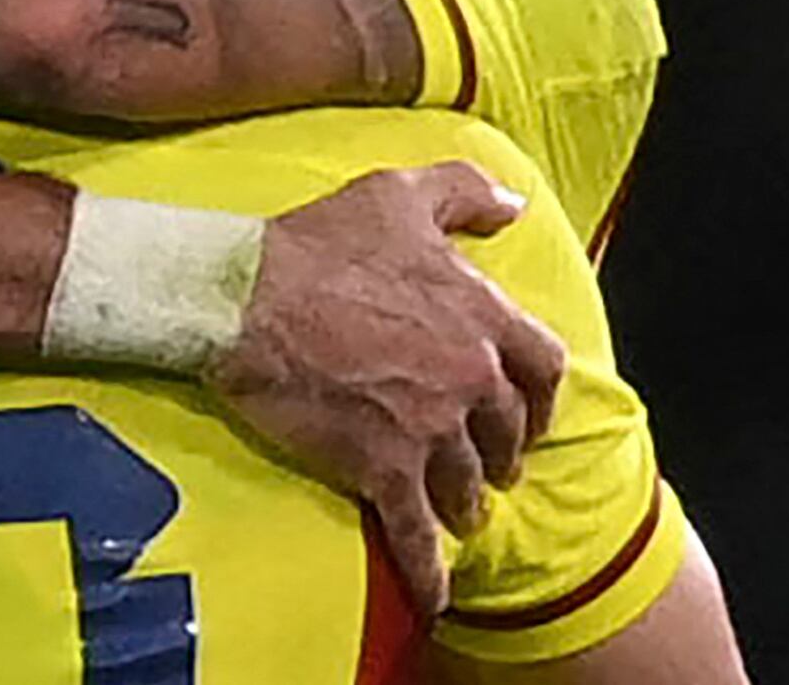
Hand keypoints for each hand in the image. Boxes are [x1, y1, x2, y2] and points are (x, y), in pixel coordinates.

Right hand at [204, 162, 566, 616]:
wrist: (246, 298)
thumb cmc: (317, 242)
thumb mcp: (398, 194)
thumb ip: (466, 193)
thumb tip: (515, 207)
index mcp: (481, 314)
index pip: (542, 366)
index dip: (540, 395)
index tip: (529, 411)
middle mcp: (468, 377)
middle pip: (506, 433)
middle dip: (501, 452)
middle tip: (487, 464)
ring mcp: (429, 429)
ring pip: (467, 485)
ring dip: (464, 503)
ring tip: (453, 512)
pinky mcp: (382, 469)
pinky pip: (418, 533)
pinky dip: (430, 569)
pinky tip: (433, 594)